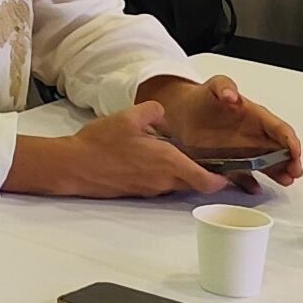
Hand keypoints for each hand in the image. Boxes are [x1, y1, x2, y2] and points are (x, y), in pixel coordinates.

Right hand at [11, 103, 228, 197]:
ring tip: (178, 155)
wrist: (73, 166)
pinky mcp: (137, 191)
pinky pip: (159, 183)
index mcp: (166, 161)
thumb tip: (162, 113)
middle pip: (194, 183)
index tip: (229, 174)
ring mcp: (149, 188)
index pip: (205, 180)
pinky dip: (164, 174)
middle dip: (204, 174)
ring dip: (182, 173)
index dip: (222, 180)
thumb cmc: (99, 144)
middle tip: (210, 162)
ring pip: (176, 183)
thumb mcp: (129, 116)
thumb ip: (154, 111)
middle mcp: (162, 179)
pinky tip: (152, 159)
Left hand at [149, 75, 302, 184]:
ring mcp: (245, 150)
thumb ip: (224, 86)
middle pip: (280, 149)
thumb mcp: (214, 85)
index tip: (295, 152)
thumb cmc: (203, 98)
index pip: (280, 129)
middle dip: (290, 161)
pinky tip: (256, 189)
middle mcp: (255, 135)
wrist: (183, 112)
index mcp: (257, 117)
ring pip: (267, 164)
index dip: (290, 141)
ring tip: (286, 181)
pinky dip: (250, 183)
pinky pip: (244, 175)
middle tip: (294, 172)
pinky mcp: (231, 162)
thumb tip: (232, 94)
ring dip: (279, 172)